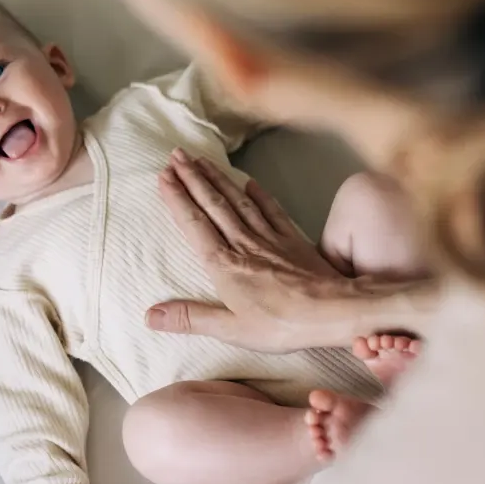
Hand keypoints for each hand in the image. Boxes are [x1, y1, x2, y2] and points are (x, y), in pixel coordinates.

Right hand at [148, 149, 357, 352]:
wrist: (335, 311)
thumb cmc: (282, 325)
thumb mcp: (231, 329)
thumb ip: (190, 317)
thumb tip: (149, 316)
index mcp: (224, 265)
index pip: (194, 224)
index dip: (177, 198)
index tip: (163, 175)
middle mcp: (243, 244)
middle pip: (213, 204)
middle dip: (192, 177)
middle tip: (176, 154)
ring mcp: (270, 239)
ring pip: (238, 201)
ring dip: (218, 178)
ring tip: (202, 160)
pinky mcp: (293, 240)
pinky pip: (272, 210)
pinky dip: (260, 194)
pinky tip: (250, 181)